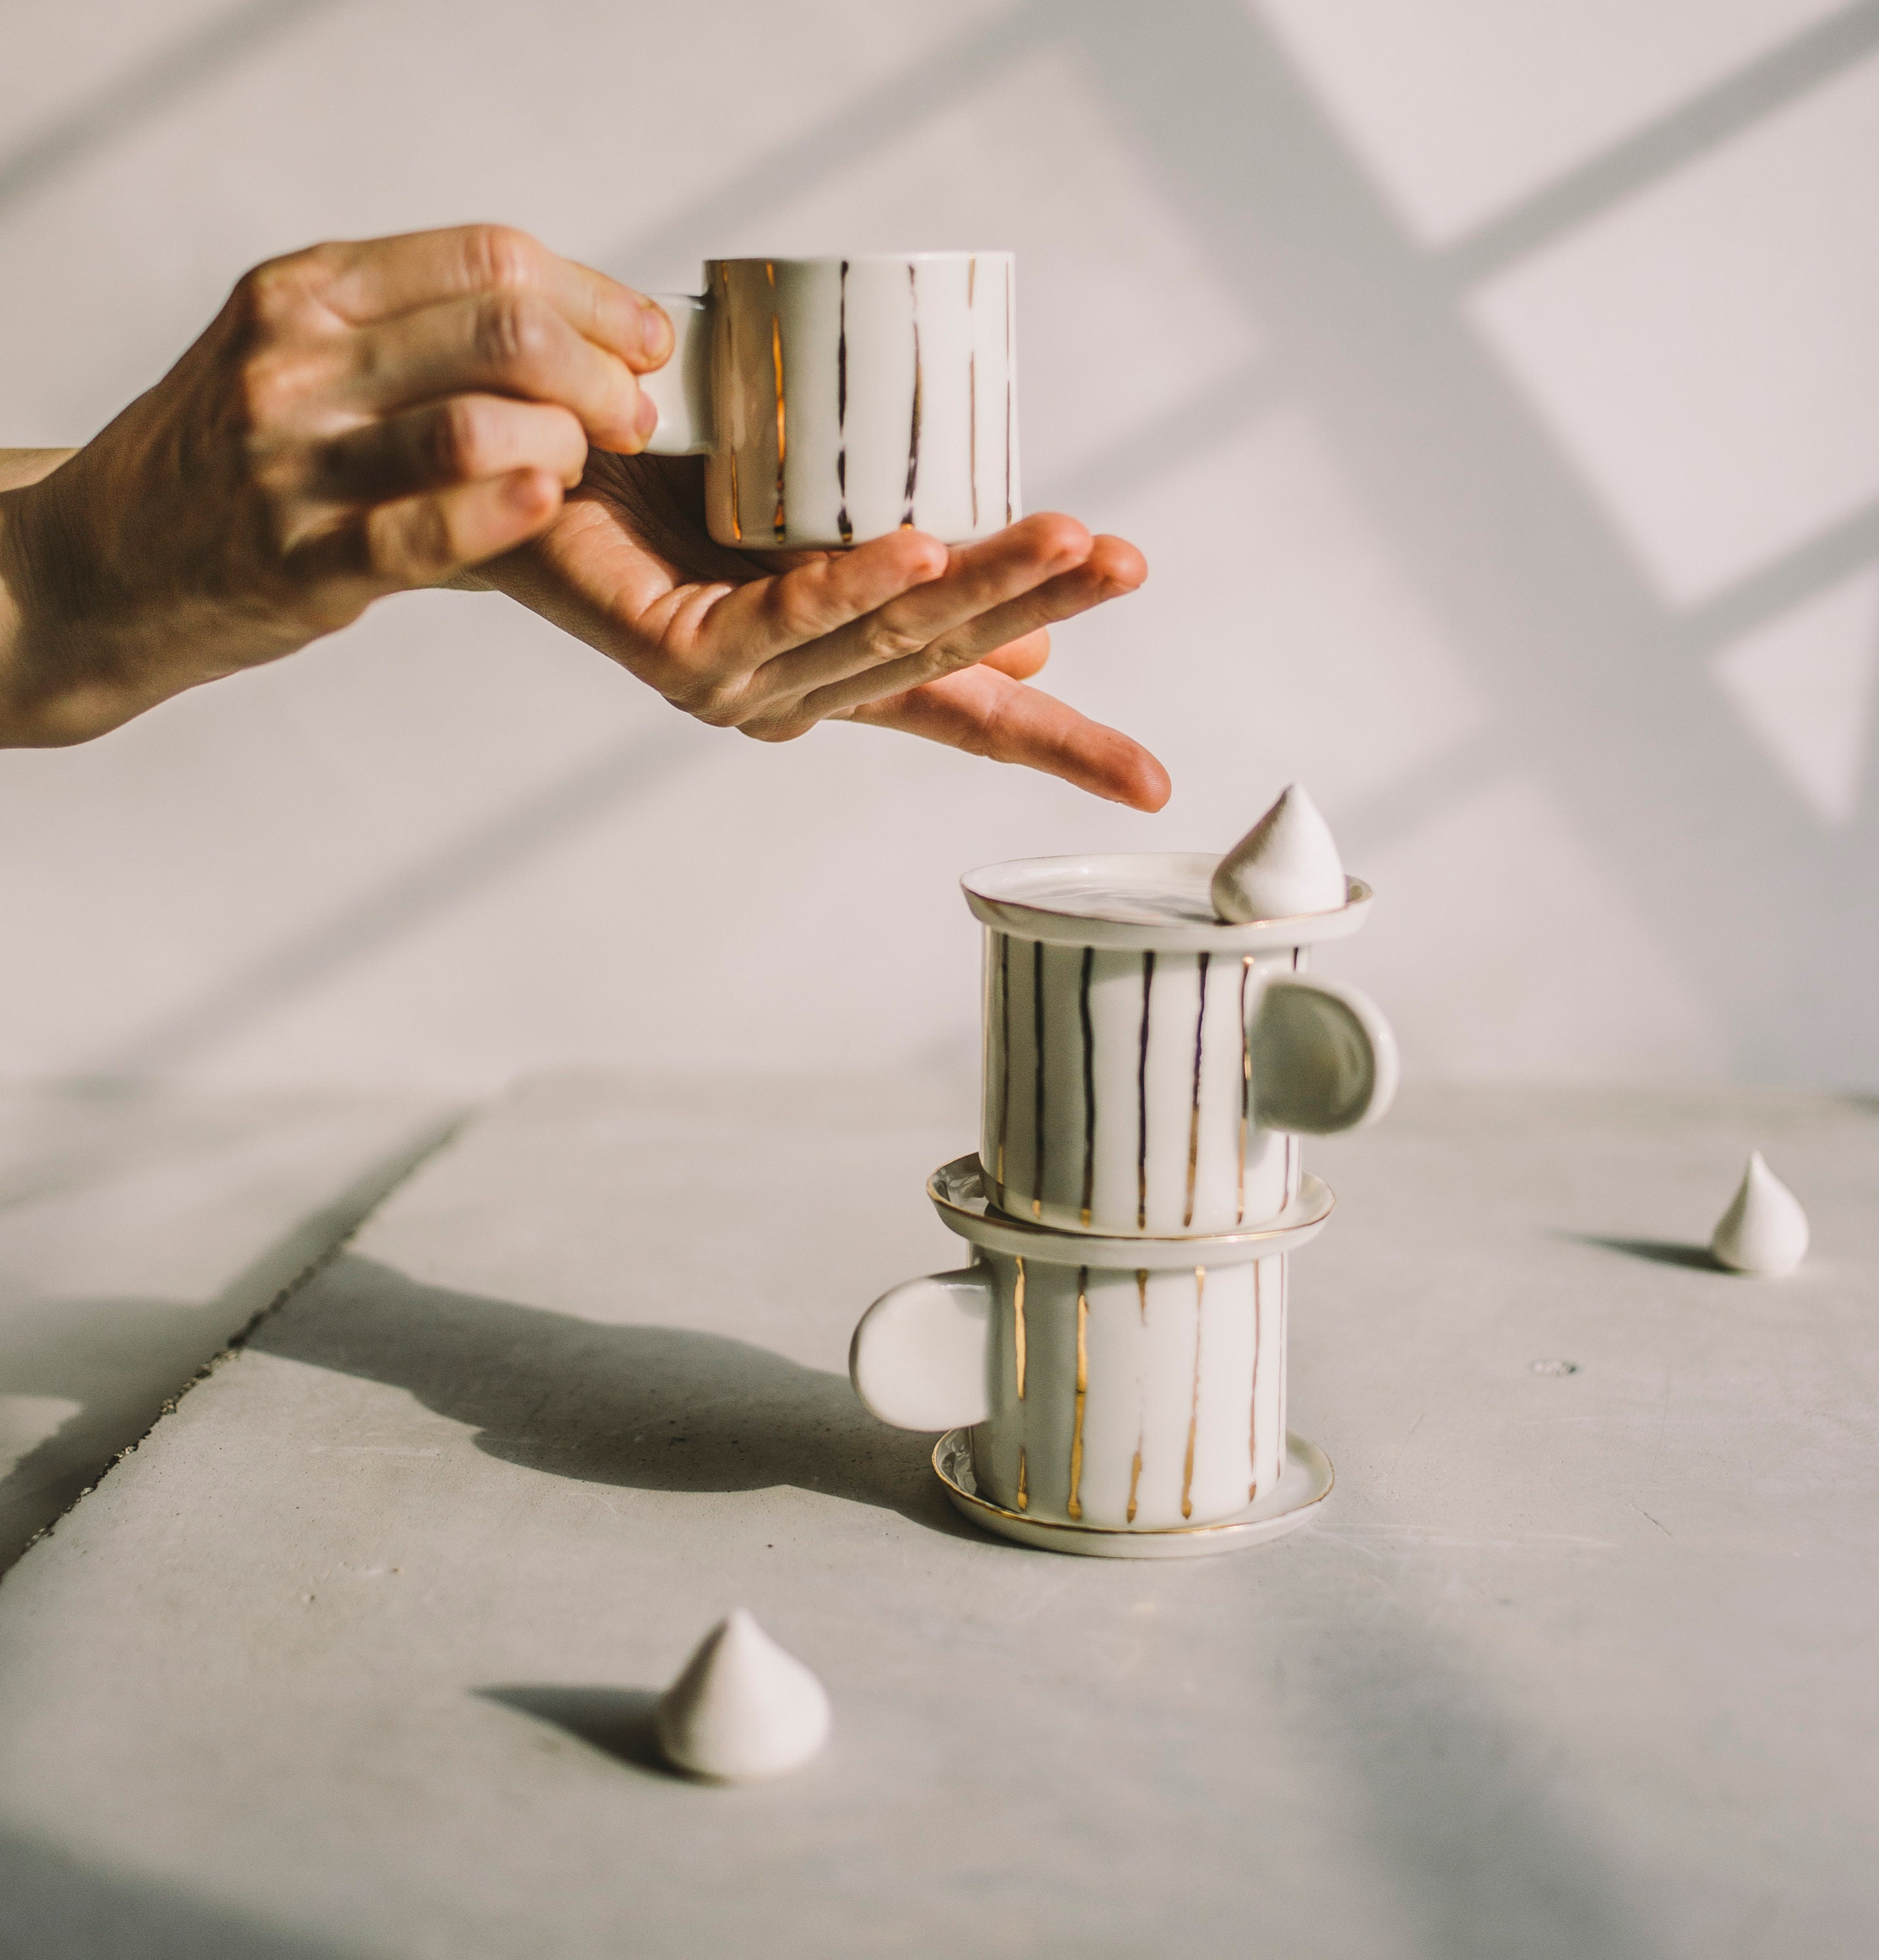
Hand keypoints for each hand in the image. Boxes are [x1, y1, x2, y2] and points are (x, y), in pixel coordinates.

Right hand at [0, 224, 666, 743]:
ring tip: (587, 467)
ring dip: (564, 444)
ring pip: (470, 425)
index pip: (488, 260)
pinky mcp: (297, 561)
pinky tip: (549, 502)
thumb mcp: (298, 352)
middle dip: (600, 373)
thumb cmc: (237, 455)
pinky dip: (497, 514)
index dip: (594, 298)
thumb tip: (579, 334)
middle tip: (637, 417)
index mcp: (308, 291)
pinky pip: (415, 532)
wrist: (110, 557)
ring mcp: (291, 462)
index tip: (646, 341)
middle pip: (500, 332)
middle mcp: (295, 362)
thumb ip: (412, 333)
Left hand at [475, 452, 1167, 808]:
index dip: (1063, 746)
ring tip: (1068, 537)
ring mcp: (743, 687)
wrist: (526, 472)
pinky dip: (857, 581)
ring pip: (887, 640)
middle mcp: (800, 696)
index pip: (972, 711)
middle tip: (1128, 558)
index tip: (1154, 784)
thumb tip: (1040, 651)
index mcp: (841, 673)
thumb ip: (923, 582)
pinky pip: (786, 616)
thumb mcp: (831, 530)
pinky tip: (924, 546)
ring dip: (984, 586)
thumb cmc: (673, 493)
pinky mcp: (684, 655)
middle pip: (948, 659)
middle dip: (1044, 608)